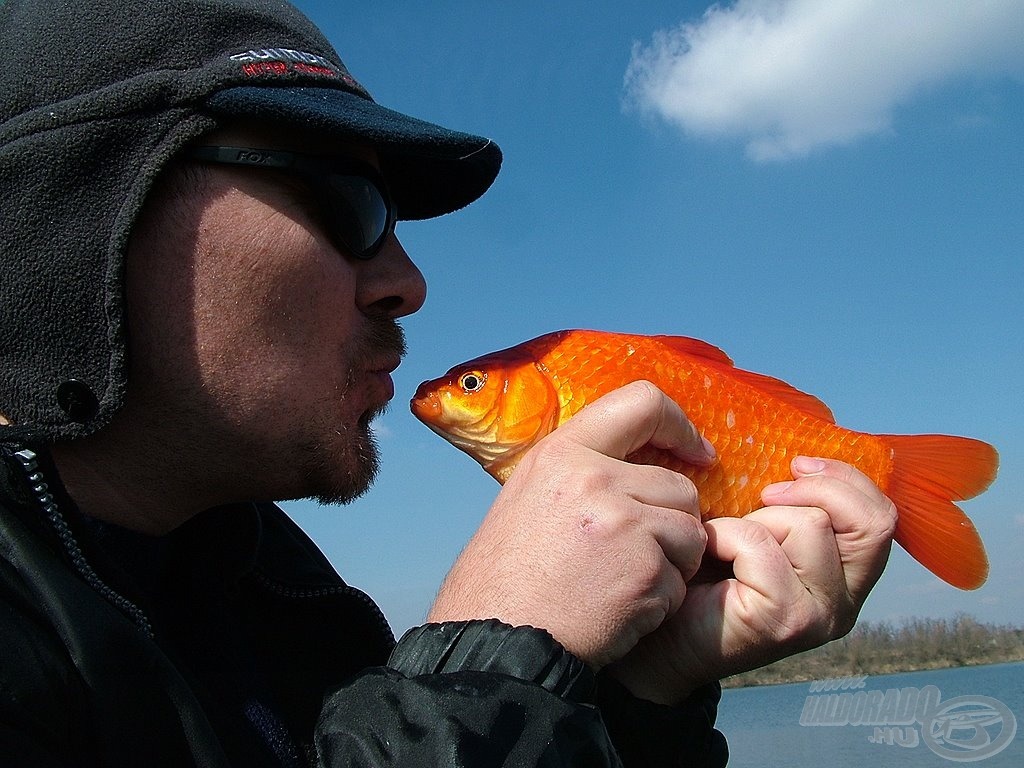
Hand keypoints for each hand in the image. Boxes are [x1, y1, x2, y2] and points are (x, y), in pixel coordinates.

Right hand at [427, 381, 714, 666]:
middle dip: (673, 523)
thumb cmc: (510, 576)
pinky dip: (661, 602)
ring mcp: (623, 523)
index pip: (641, 402)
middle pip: (681, 486)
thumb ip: (581, 472)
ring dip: (672, 564)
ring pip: (691, 533)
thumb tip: (637, 462)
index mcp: (563, 453)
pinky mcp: (644, 570)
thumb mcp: (530, 496)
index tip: (696, 453)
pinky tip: (619, 611)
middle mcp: (594, 479)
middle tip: (638, 554)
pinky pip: (681, 581)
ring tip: (624, 583)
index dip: (679, 424)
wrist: (498, 640)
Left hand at [607, 457, 896, 703]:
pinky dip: (725, 535)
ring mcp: (819, 614)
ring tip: (726, 539)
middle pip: (871, 522)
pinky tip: (705, 552)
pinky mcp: (785, 619)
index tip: (797, 465)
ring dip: (757, 518)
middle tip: (766, 494)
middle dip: (816, 490)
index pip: (882, 518)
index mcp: (845, 576)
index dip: (846, 480)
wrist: (662, 636)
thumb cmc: (702, 574)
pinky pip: (760, 544)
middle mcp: (844, 601)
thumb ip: (786, 502)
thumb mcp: (754, 527)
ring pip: (811, 524)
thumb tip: (795, 452)